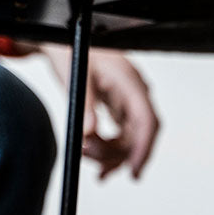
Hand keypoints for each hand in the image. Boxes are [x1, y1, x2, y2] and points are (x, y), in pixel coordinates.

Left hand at [39, 44, 159, 179]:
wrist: (66, 43)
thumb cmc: (72, 51)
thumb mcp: (76, 74)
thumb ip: (84, 104)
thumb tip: (89, 133)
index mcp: (130, 83)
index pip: (147, 121)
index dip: (143, 148)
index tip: (133, 171)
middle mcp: (135, 96)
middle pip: (138, 136)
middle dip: (118, 155)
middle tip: (91, 160)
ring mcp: (130, 105)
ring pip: (130, 142)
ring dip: (110, 156)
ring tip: (84, 154)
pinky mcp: (121, 112)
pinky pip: (122, 139)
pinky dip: (110, 153)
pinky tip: (100, 167)